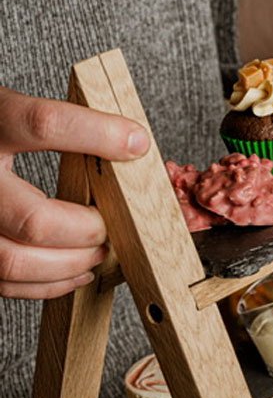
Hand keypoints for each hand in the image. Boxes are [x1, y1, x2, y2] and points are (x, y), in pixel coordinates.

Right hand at [0, 87, 148, 299]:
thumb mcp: (17, 114)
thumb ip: (66, 125)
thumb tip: (133, 142)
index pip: (42, 124)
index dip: (95, 134)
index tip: (135, 144)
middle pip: (33, 220)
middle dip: (85, 231)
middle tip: (108, 226)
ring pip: (16, 261)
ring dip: (69, 264)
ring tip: (98, 252)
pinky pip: (6, 283)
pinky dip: (49, 283)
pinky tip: (77, 270)